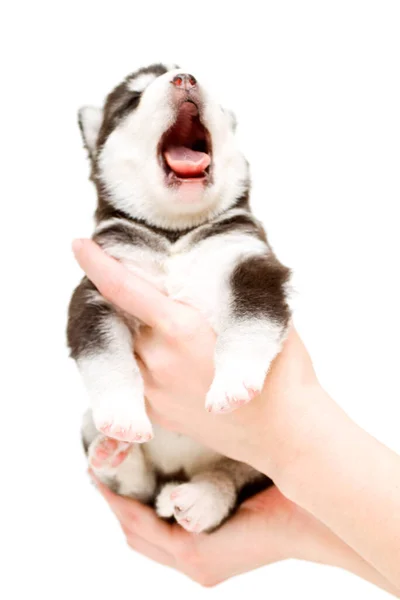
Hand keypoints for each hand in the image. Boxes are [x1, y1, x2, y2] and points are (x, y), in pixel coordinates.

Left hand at [73, 239, 326, 482]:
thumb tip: (201, 269)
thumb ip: (219, 293)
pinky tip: (165, 356)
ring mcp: (153, 390)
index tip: (78, 245)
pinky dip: (140, 359)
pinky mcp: (155, 412)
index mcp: (181, 328)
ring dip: (131, 330)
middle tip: (142, 287)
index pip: (124, 288)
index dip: (97, 264)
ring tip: (163, 326)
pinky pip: (134, 377)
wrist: (286, 432)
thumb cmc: (282, 371)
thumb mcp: (255, 316)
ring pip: (125, 347)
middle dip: (122, 299)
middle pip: (120, 317)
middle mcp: (157, 359)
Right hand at [91, 474, 304, 585]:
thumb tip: (189, 428)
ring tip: (100, 472)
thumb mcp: (234, 474)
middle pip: (139, 532)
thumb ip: (209, 468)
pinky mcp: (196, 555)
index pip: (154, 526)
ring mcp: (194, 560)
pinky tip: (116, 484)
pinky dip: (127, 508)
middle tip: (99, 469)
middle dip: (115, 502)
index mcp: (203, 541)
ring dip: (115, 504)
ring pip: (137, 533)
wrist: (315, 512)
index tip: (112, 469)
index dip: (128, 500)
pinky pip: (148, 530)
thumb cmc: (281, 487)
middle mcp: (195, 557)